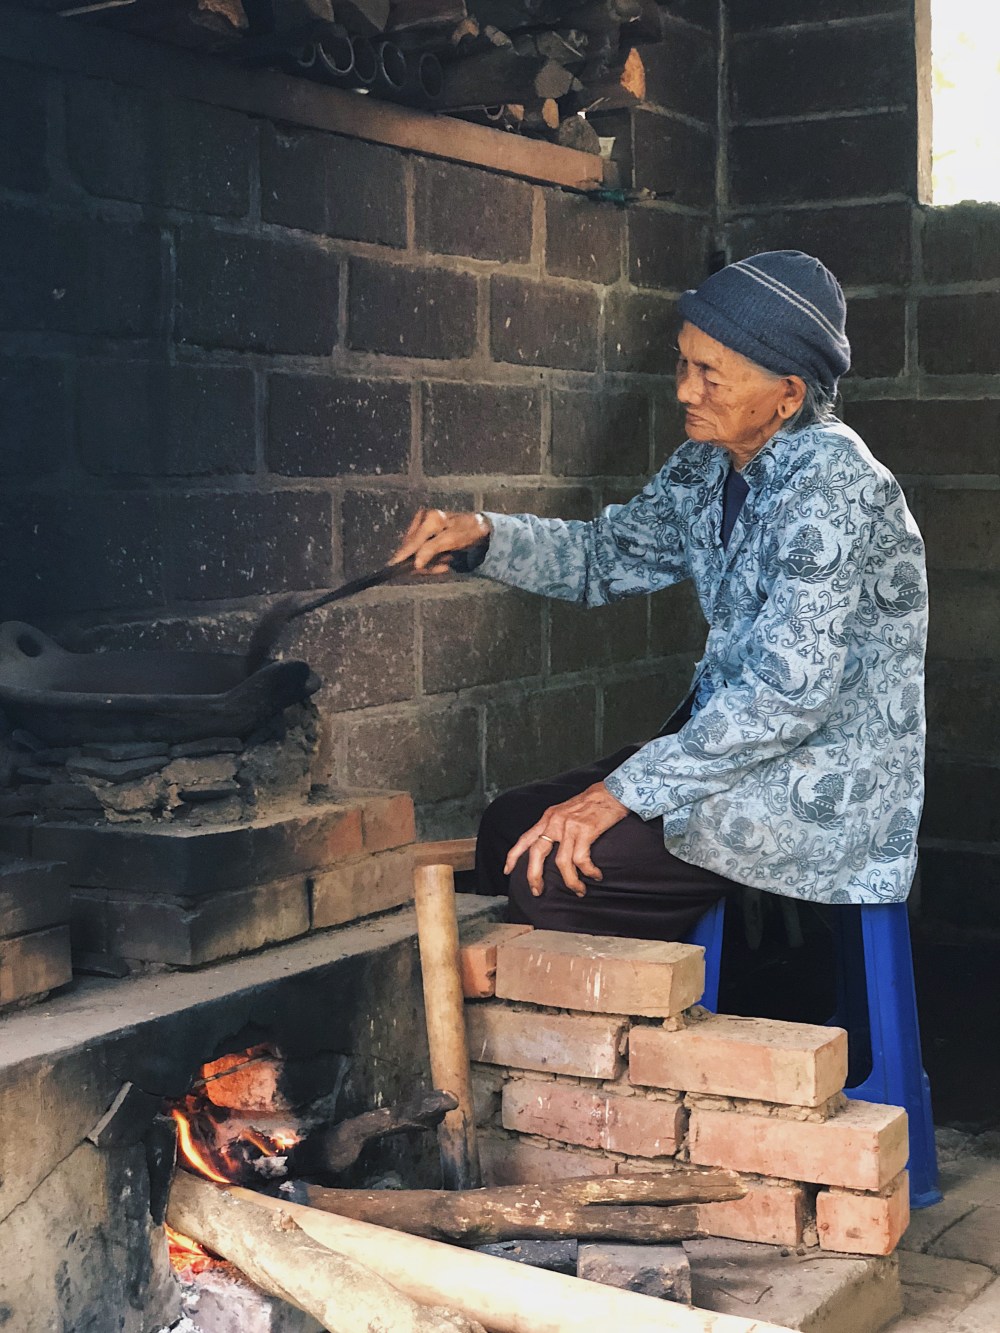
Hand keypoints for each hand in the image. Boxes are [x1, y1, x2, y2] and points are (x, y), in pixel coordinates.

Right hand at [392, 507, 491, 574]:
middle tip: (441, 567)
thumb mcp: (451, 541)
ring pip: (416, 551)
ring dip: (430, 562)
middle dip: (425, 561)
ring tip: (445, 561)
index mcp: (429, 518)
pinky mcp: (423, 530)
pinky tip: (444, 558)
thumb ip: (431, 550)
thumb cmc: (467, 531)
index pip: (413, 542)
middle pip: (412, 547)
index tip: (392, 566)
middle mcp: (422, 518)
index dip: (404, 555)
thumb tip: (415, 563)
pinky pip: (420, 550)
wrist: (477, 527)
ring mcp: (421, 524)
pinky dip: (431, 558)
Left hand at [503, 782, 628, 897]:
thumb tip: (553, 846)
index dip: (514, 855)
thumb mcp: (566, 811)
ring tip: (579, 890)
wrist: (613, 791)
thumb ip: (557, 826)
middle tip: (537, 891)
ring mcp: (569, 826)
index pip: (525, 838)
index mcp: (548, 817)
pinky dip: (588, 872)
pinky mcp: (585, 830)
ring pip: (562, 863)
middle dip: (534, 876)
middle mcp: (555, 821)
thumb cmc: (593, 803)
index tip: (507, 870)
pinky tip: (595, 876)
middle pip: (536, 853)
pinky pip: (582, 860)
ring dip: (570, 881)